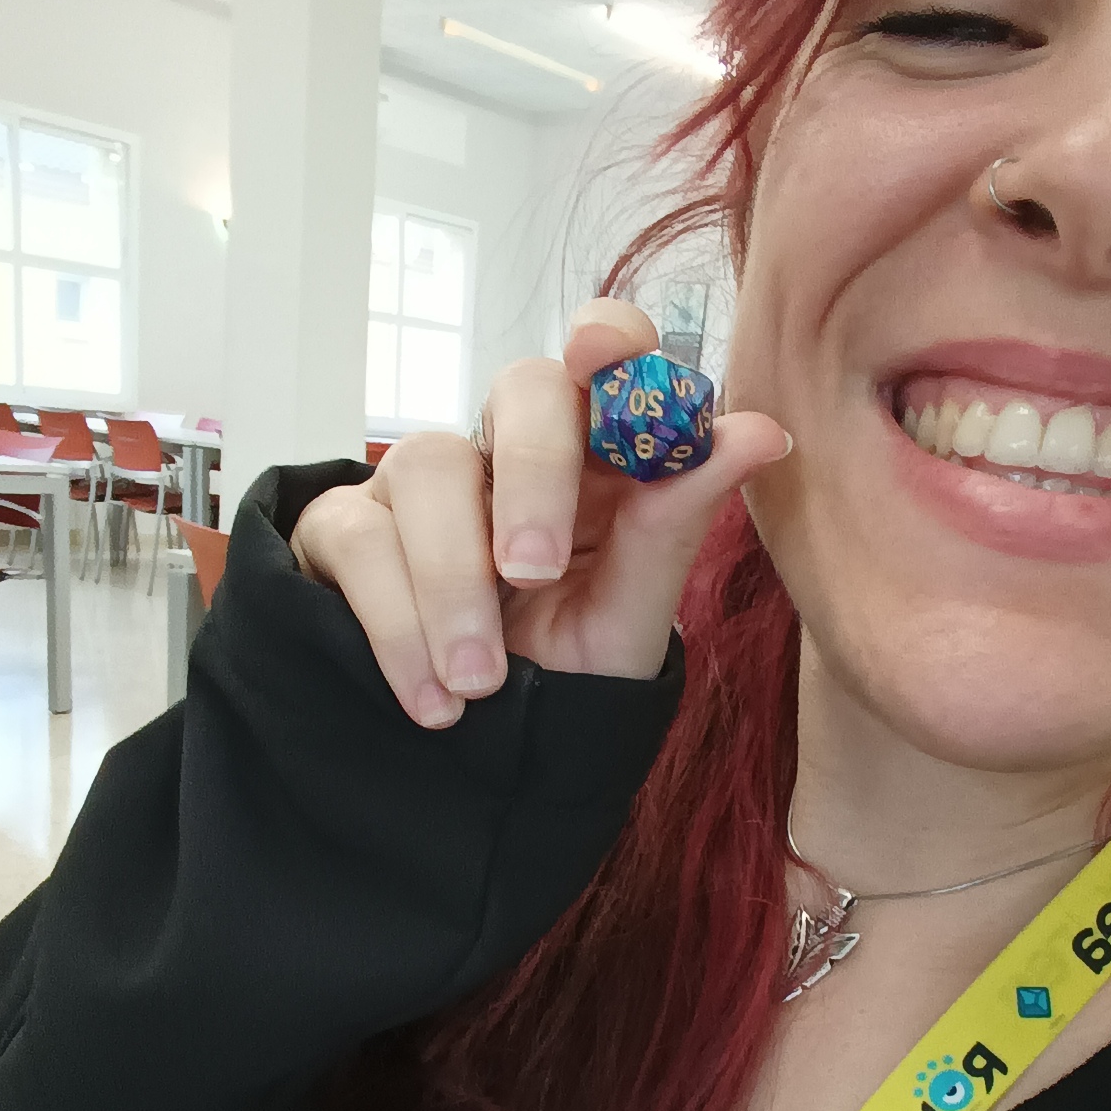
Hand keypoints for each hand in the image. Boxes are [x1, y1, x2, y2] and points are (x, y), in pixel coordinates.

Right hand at [290, 301, 791, 726]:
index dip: (608, 340)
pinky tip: (434, 699)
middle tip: (534, 574)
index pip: (610, 357)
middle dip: (531, 474)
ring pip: (427, 464)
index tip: (602, 357)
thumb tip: (764, 432)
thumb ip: (677, 526)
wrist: (481, 771)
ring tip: (479, 684)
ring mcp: (422, 484)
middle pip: (519, 388)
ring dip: (455, 583)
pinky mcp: (345, 529)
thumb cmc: (564, 678)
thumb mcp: (626, 621)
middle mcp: (511, 454)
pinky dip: (397, 627)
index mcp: (600, 461)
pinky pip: (357, 538)